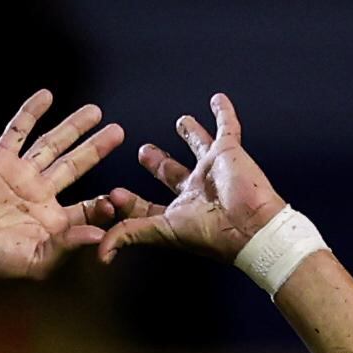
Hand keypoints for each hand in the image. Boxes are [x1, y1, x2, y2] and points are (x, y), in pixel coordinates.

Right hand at [0, 92, 126, 284]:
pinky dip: (30, 113)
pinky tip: (46, 95)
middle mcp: (40, 194)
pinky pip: (17, 131)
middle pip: (75, 164)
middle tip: (119, 131)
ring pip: (51, 144)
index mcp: (54, 220)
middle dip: (96, 147)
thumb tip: (100, 235)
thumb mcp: (39, 261)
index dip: (105, 202)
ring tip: (95, 112)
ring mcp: (19, 175)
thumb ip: (69, 245)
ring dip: (73, 127)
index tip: (119, 197)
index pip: (88, 205)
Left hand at [97, 93, 289, 263]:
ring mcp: (211, 169)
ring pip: (199, 146)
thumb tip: (101, 253)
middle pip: (171, 173)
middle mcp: (194, 190)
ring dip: (191, 133)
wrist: (251, 226)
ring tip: (181, 120)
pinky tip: (218, 99)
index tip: (112, 195)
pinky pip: (228, 126)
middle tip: (142, 151)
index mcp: (178, 213)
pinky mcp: (229, 151)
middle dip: (157, 162)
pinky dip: (224, 112)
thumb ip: (129, 235)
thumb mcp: (162, 232)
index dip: (129, 202)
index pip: (147, 207)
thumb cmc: (211, 234)